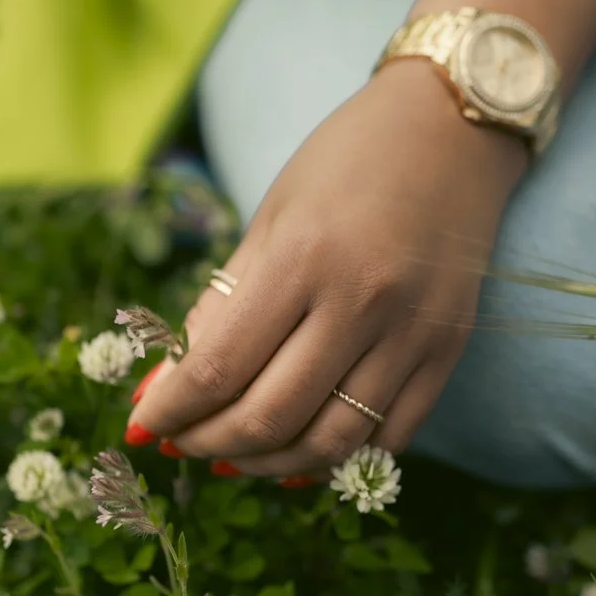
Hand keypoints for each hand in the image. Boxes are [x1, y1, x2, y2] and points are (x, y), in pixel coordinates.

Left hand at [128, 60, 526, 476]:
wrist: (453, 130)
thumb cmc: (346, 163)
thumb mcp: (269, 219)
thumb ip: (220, 306)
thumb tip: (166, 387)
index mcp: (302, 256)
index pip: (219, 367)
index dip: (171, 410)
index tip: (142, 426)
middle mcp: (361, 301)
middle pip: (270, 416)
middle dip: (209, 444)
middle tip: (182, 445)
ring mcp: (412, 332)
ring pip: (331, 442)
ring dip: (269, 465)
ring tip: (234, 457)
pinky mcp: (448, 351)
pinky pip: (390, 438)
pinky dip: (338, 458)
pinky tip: (302, 449)